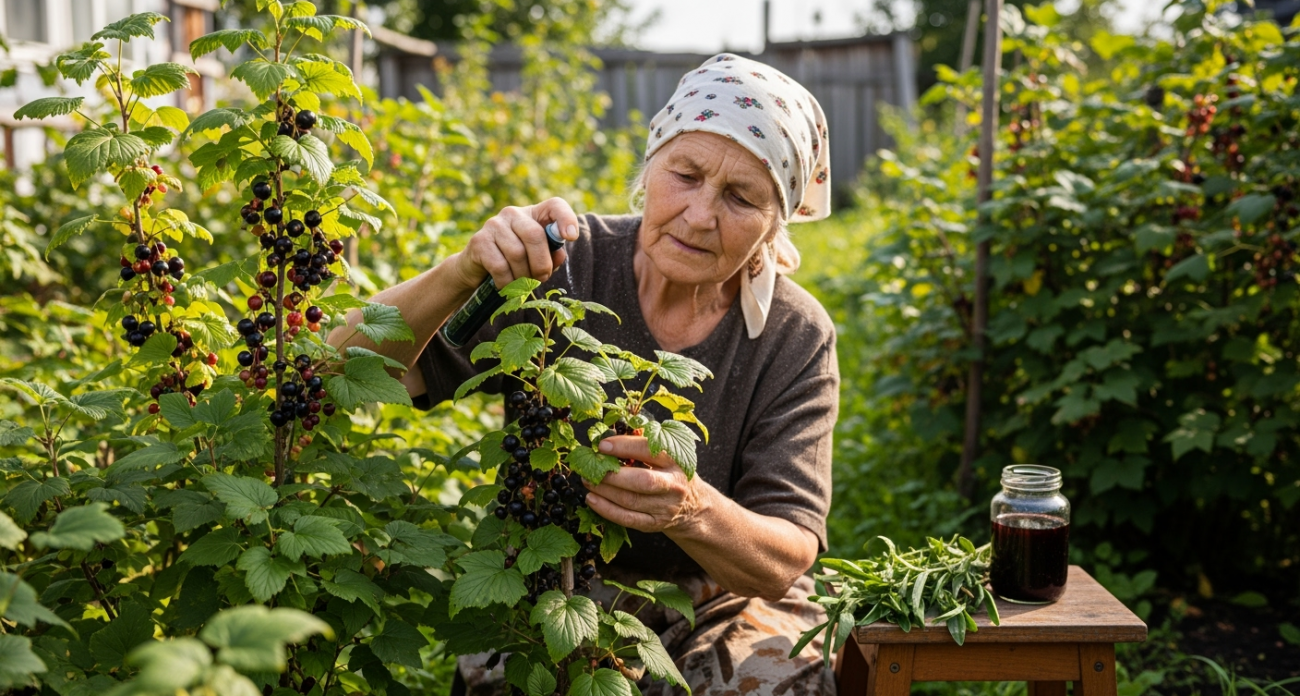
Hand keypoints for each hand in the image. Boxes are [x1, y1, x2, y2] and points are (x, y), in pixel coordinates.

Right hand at [453, 198, 580, 291]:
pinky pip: (500, 266)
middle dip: (541, 264)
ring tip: (521, 284)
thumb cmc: (514, 264)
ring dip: (523, 276)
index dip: (566, 218)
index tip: (571, 237)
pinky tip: (506, 285)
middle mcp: (513, 213)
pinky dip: (507, 282)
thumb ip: (551, 256)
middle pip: (534, 235)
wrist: (476, 269)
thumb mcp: (537, 259)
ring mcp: (494, 224)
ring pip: (517, 253)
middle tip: (540, 279)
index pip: (555, 206)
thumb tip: (559, 255)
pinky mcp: (479, 241)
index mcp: (534, 215)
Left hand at [584, 435, 708, 533]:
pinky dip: (607, 510)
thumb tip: (608, 439)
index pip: (649, 451)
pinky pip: (628, 519)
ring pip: (631, 501)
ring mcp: (665, 507)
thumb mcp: (666, 455)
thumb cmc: (671, 473)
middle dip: (613, 474)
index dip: (624, 447)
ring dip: (604, 491)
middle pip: (642, 481)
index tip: (602, 445)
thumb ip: (643, 446)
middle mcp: (673, 485)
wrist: (693, 505)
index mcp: (676, 461)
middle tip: (591, 468)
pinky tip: (592, 500)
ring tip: (588, 481)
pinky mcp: (655, 523)